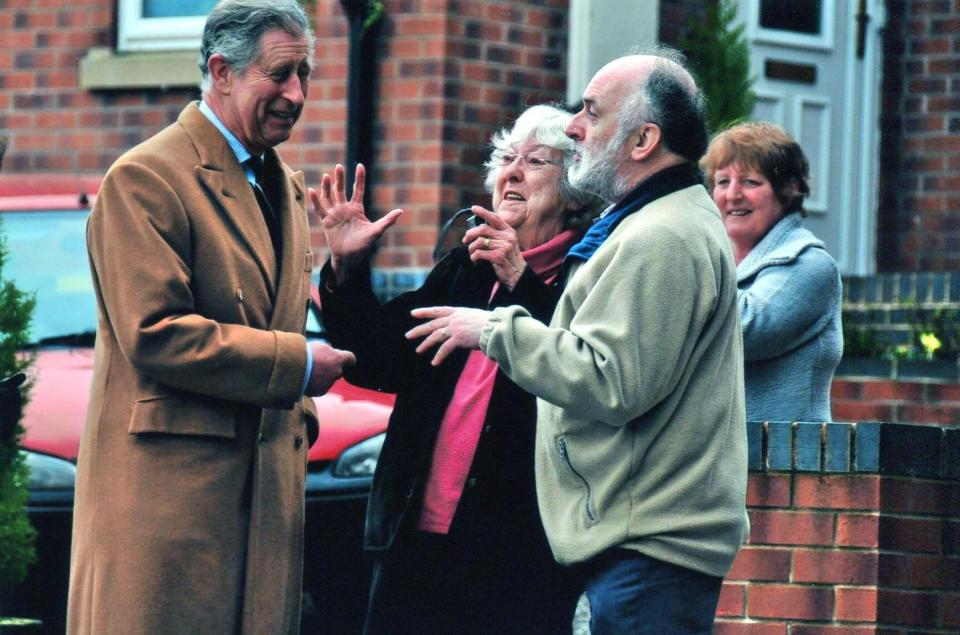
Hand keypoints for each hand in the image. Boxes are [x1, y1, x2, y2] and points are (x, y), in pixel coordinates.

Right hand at [305, 341, 356, 395]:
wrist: (294, 369)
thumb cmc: (306, 354)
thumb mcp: (319, 346)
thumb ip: (328, 351)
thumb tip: (330, 353)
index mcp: (338, 358)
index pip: (350, 358)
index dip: (349, 360)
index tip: (349, 362)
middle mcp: (337, 372)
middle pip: (338, 370)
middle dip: (331, 368)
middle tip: (318, 364)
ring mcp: (330, 383)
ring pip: (328, 379)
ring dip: (321, 376)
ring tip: (307, 371)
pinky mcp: (321, 391)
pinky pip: (320, 387)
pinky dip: (315, 384)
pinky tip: (305, 379)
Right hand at [310, 163, 402, 284]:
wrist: (350, 258)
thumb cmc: (363, 245)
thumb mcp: (376, 231)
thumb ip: (387, 221)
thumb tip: (401, 211)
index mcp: (357, 209)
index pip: (358, 190)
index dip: (359, 178)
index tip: (360, 166)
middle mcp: (344, 209)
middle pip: (341, 190)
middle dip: (340, 178)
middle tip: (339, 166)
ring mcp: (334, 214)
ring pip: (329, 197)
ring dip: (327, 187)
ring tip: (326, 176)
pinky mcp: (326, 221)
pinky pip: (320, 209)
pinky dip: (315, 200)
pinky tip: (312, 190)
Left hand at [406, 306, 489, 365]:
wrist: (496, 327)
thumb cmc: (491, 324)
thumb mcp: (474, 317)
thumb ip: (464, 321)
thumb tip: (461, 329)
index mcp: (458, 312)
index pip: (438, 310)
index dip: (425, 311)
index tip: (413, 313)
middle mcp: (454, 319)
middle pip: (432, 324)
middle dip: (419, 330)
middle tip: (408, 336)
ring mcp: (455, 328)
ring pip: (435, 336)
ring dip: (426, 344)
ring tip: (418, 350)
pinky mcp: (458, 338)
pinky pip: (445, 349)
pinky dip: (439, 356)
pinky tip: (434, 362)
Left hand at [463, 206, 525, 289]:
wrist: (517, 274)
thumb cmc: (508, 259)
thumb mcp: (507, 243)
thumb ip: (496, 235)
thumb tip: (477, 229)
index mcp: (509, 231)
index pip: (495, 218)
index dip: (483, 212)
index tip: (473, 208)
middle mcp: (507, 237)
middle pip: (483, 229)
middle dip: (470, 233)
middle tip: (465, 240)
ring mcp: (504, 246)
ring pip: (479, 241)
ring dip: (471, 248)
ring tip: (471, 253)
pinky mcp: (498, 256)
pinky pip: (479, 253)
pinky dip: (474, 257)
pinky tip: (475, 260)